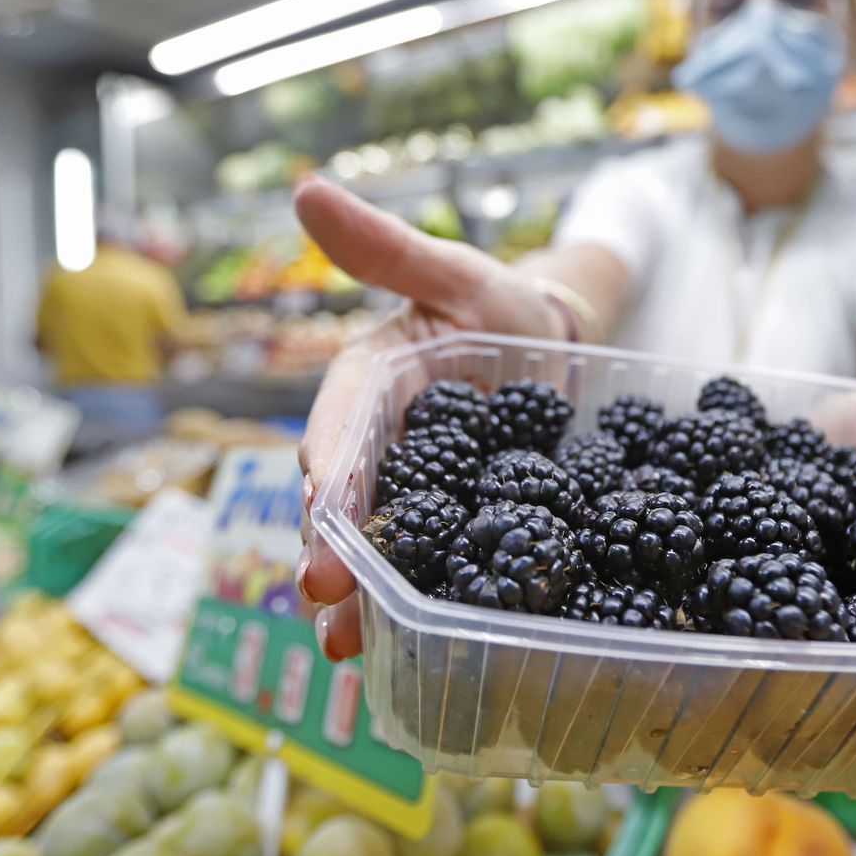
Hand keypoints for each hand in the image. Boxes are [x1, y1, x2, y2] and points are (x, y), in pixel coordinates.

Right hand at [294, 175, 561, 658]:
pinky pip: (418, 573)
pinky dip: (398, 617)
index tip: (326, 510)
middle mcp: (372, 447)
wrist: (550, 350)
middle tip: (328, 606)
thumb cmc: (497, 304)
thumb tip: (305, 187)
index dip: (332, 471)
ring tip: (348, 653)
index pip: (338, 428)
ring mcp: (407, 497)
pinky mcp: (443, 531)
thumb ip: (387, 248)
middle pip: (343, 507)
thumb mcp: (454, 273)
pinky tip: (386, 668)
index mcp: (365, 385)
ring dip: (354, 604)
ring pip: (370, 552)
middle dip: (333, 557)